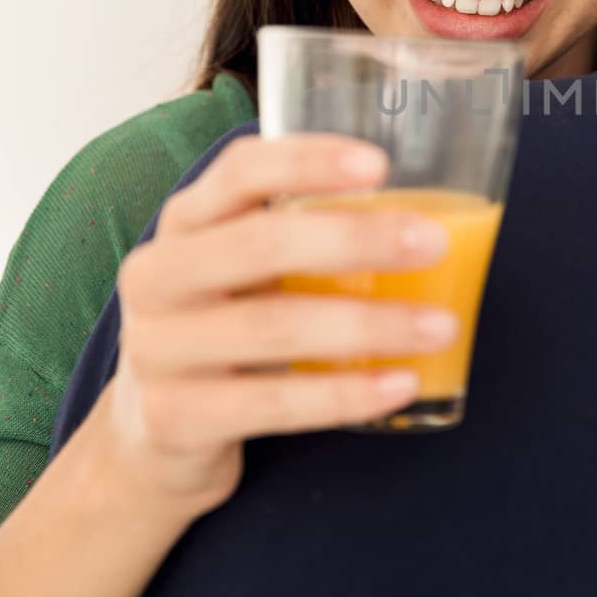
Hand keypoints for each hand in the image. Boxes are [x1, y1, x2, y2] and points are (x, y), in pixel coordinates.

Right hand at [86, 134, 457, 520]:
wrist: (155, 435)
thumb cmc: (229, 326)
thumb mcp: (249, 271)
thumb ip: (309, 235)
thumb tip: (442, 215)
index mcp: (186, 221)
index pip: (241, 170)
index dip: (308, 161)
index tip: (381, 165)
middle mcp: (159, 276)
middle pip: (260, 244)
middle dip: (355, 240)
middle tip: (434, 243)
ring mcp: (158, 349)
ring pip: (273, 328)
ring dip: (370, 325)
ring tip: (441, 327)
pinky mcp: (174, 418)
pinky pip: (272, 404)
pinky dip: (344, 395)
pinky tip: (401, 385)